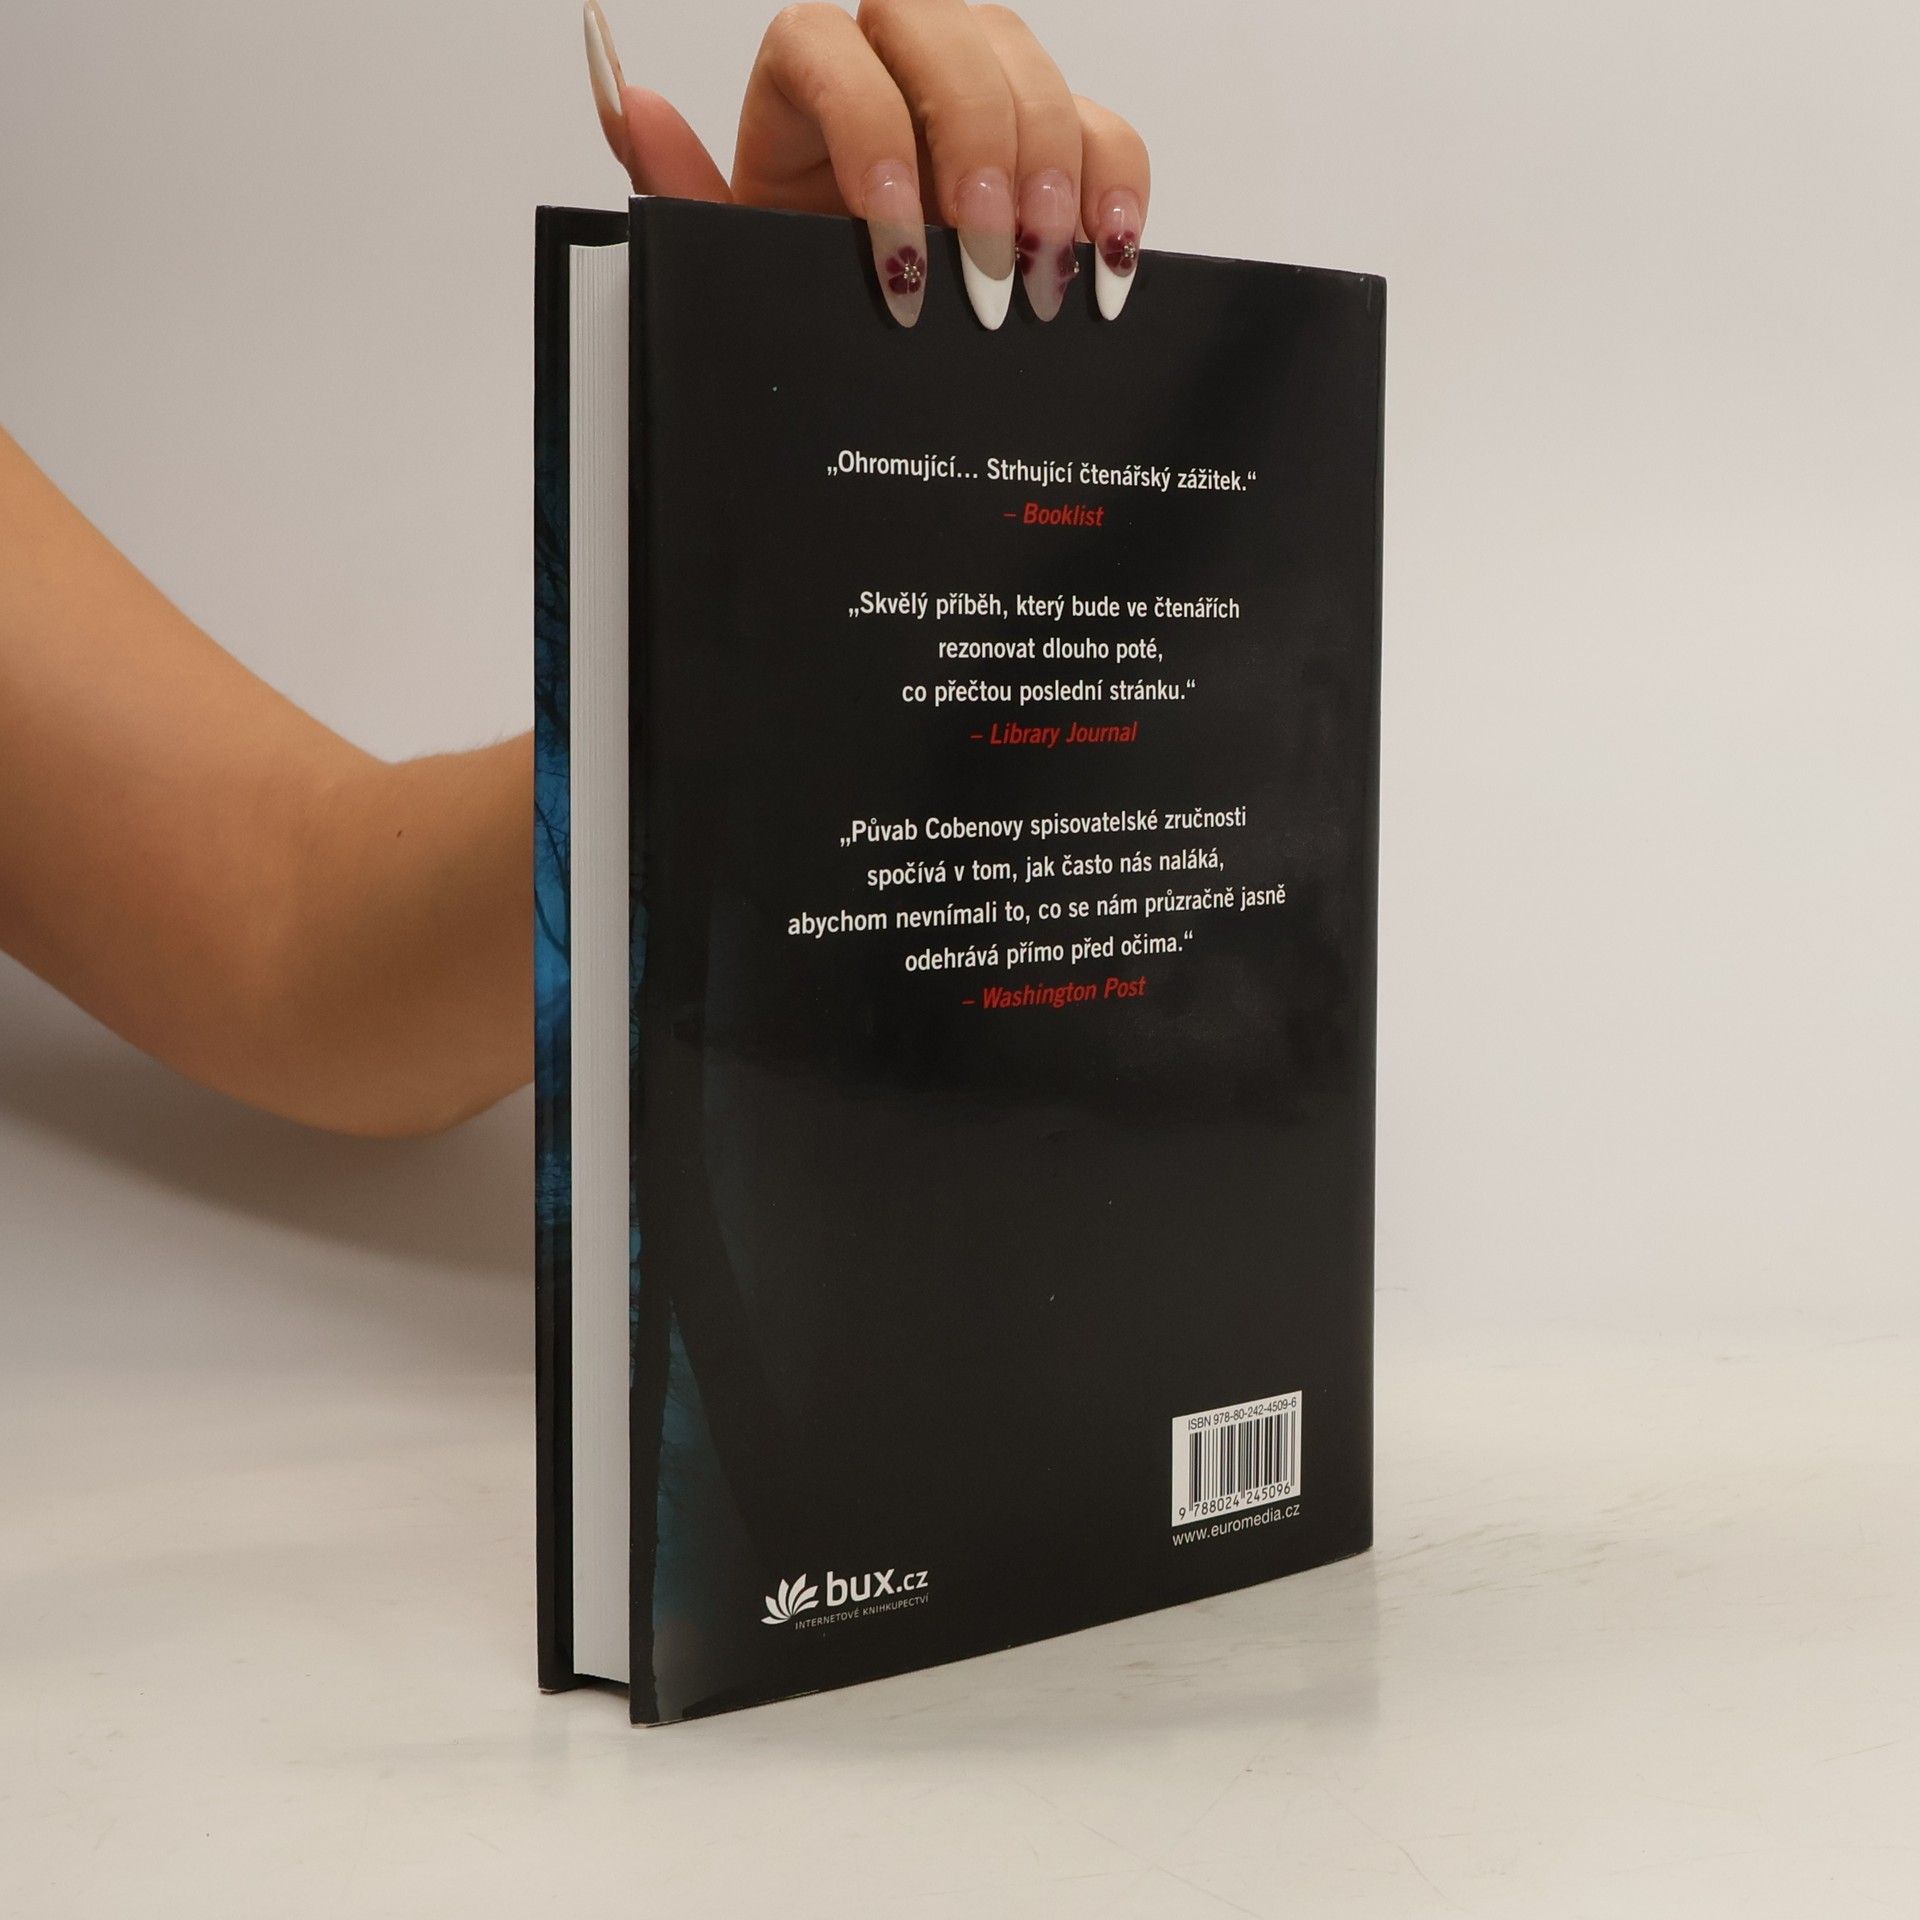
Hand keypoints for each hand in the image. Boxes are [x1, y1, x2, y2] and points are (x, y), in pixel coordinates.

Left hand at [584, 1, 1148, 327]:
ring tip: (1042, 285)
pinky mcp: (1052, 137)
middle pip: (944, 31)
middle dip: (976, 153)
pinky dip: (1116, 189)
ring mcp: (980, 90)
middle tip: (985, 271)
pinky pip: (1102, 126)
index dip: (870, 137)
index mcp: (802, 84)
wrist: (868, 339)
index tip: (896, 254)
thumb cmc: (797, 292)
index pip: (828, 48)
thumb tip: (628, 97)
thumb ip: (677, 188)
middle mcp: (893, 61)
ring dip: (1049, 175)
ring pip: (1028, 64)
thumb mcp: (734, 262)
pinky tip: (1104, 265)